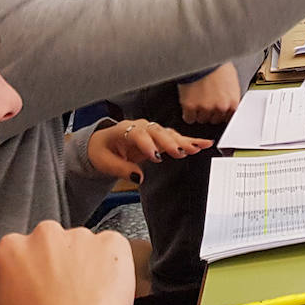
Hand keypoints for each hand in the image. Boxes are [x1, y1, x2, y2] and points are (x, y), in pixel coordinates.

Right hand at [0, 222, 134, 304]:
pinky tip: (103, 292)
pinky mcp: (113, 244)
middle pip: (52, 244)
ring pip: (83, 247)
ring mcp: (82, 238)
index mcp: (12, 250)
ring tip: (84, 298)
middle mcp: (47, 236)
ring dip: (84, 266)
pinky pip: (113, 250)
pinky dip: (111, 267)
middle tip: (60, 294)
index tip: (34, 286)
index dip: (27, 272)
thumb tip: (7, 295)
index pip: (19, 251)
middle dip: (56, 264)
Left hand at [87, 119, 213, 179]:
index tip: (155, 156)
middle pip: (158, 132)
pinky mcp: (159, 137)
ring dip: (183, 141)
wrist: (103, 143)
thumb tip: (138, 177)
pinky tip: (203, 144)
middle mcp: (140, 127)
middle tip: (180, 151)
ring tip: (196, 147)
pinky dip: (190, 141)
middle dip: (170, 142)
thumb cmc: (102, 150)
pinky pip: (176, 138)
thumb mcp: (105, 162)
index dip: (147, 145)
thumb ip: (121, 169)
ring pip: (169, 134)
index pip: (138, 135)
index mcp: (124, 130)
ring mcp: (151, 131)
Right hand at [177, 62, 241, 123]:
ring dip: (199, 113)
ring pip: (202, 119)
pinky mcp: (191, 107)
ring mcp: (205, 108)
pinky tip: (189, 106)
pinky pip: (189, 119)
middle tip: (206, 102)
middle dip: (210, 112)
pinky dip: (188, 114)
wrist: (202, 58)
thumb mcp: (231, 80)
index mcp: (232, 101)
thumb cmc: (216, 65)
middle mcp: (220, 107)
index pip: (229, 117)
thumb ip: (230, 95)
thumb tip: (228, 101)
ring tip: (197, 101)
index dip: (222, 113)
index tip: (218, 111)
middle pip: (215, 119)